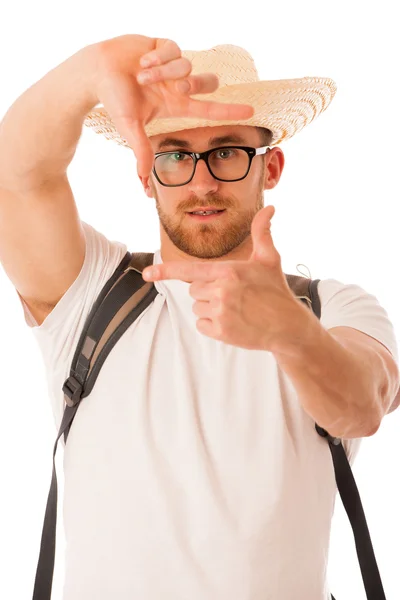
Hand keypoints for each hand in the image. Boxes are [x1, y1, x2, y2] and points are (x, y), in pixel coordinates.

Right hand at [91, 34, 253, 177]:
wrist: (96, 71)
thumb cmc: (113, 99)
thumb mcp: (130, 127)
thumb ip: (141, 150)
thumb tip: (144, 179)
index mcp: (175, 104)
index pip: (209, 108)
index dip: (230, 110)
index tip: (252, 111)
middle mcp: (178, 85)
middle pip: (209, 83)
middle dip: (195, 85)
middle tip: (177, 87)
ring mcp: (173, 65)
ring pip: (189, 66)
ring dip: (164, 73)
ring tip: (142, 75)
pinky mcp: (165, 45)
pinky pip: (174, 50)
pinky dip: (157, 58)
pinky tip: (142, 61)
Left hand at [142, 206, 310, 352]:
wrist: (288, 326)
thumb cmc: (276, 290)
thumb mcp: (269, 259)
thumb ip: (262, 232)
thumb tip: (270, 208)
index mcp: (228, 271)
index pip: (190, 269)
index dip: (165, 271)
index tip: (146, 274)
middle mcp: (222, 291)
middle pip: (194, 290)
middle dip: (208, 291)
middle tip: (233, 295)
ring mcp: (221, 312)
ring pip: (197, 308)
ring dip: (211, 309)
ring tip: (235, 309)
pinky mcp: (221, 332)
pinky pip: (201, 325)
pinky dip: (213, 326)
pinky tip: (233, 323)